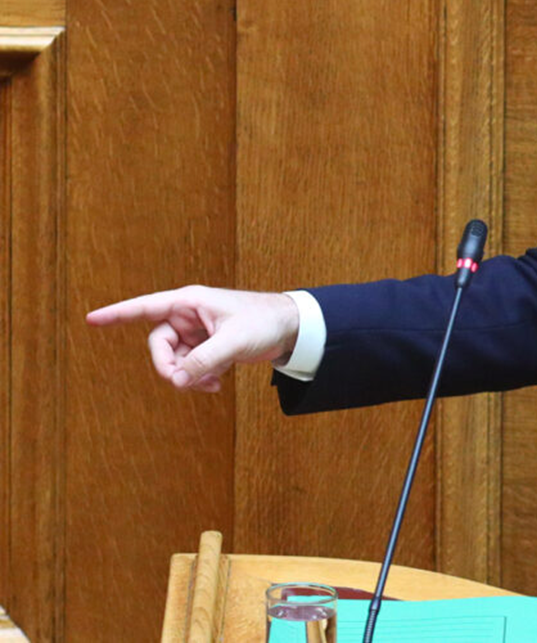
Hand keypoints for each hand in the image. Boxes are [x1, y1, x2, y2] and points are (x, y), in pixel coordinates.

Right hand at [87, 286, 300, 392]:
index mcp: (190, 302)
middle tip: (185, 383)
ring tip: (212, 384)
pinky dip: (199, 378)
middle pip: (159, 345)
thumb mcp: (234, 342)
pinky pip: (191, 366)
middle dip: (169, 367)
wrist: (294, 329)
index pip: (145, 307)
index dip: (117, 314)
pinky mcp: (208, 347)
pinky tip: (217, 384)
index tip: (91, 320)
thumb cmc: (266, 321)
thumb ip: (203, 361)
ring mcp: (198, 332)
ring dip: (188, 376)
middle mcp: (189, 316)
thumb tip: (178, 380)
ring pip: (175, 360)